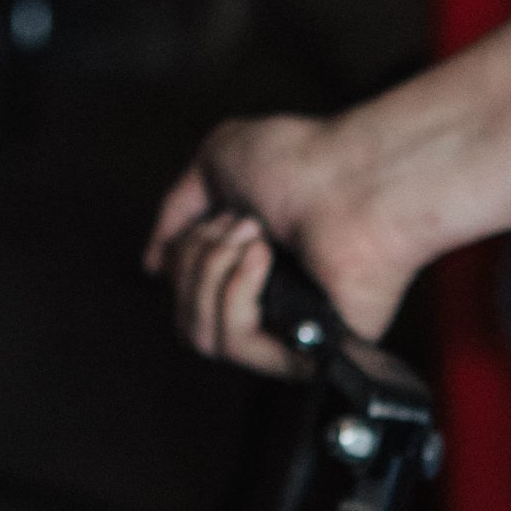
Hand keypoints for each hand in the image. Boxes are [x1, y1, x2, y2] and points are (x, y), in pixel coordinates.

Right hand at [145, 112, 407, 376]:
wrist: (355, 180)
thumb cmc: (306, 162)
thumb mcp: (218, 160)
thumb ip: (176, 210)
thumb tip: (155, 262)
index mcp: (247, 264)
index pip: (183, 293)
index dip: (185, 255)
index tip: (219, 217)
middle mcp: (264, 301)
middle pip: (184, 318)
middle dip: (197, 262)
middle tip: (243, 224)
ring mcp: (282, 329)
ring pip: (201, 335)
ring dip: (214, 273)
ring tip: (256, 237)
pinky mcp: (301, 350)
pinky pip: (238, 345)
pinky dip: (238, 292)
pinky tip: (264, 260)